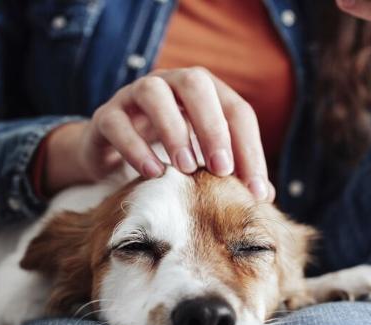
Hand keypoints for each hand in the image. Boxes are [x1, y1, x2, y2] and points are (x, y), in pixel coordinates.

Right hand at [41, 67, 274, 200]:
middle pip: (196, 84)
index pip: (236, 110)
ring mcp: (134, 95)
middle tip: (221, 169)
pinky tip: (153, 174)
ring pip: (154, 93)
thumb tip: (264, 197)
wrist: (111, 153)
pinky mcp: (106, 115)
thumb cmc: (168, 155)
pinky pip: (117, 123)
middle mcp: (170, 83)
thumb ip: (232, 172)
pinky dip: (136, 147)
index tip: (254, 190)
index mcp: (204, 92)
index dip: (249, 149)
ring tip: (187, 168)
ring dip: (174, 130)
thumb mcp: (203, 160)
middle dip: (213, 126)